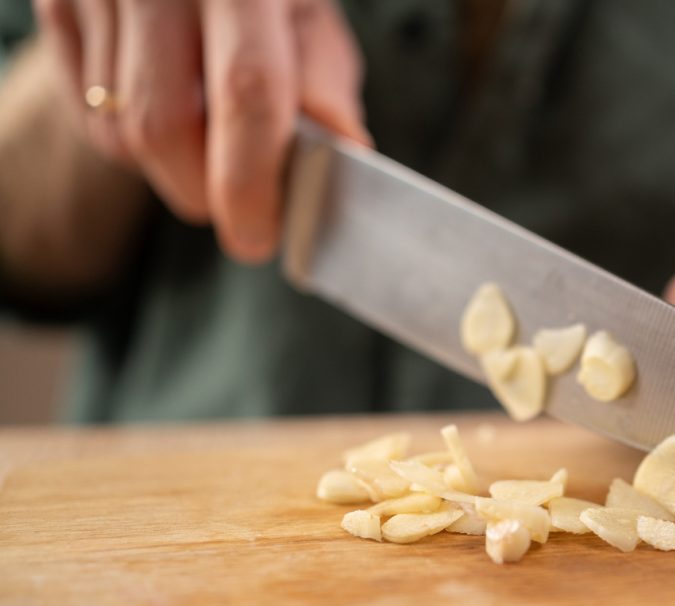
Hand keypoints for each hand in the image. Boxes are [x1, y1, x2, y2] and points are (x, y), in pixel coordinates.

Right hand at [33, 0, 370, 262]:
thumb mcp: (309, 16)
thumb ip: (324, 85)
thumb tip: (338, 157)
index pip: (246, 93)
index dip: (251, 181)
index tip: (259, 234)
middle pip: (164, 126)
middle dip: (206, 192)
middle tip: (242, 209)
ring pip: (121, 133)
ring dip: (172, 168)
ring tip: (211, 139)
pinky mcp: (57, 6)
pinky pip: (90, 117)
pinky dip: (134, 141)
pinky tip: (170, 111)